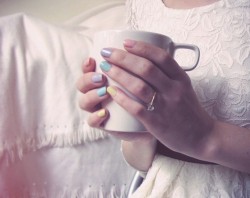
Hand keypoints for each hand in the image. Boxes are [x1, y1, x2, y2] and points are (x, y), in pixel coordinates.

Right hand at [76, 57, 153, 141]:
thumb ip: (140, 63)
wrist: (147, 123)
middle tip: (101, 77)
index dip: (86, 65)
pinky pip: (92, 122)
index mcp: (102, 79)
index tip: (93, 58)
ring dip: (92, 95)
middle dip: (87, 79)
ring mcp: (98, 109)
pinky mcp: (104, 125)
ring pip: (84, 102)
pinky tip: (104, 112)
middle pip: (81, 84)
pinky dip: (96, 117)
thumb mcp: (143, 78)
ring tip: (104, 92)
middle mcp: (97, 93)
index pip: (88, 70)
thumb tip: (141, 42)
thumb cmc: (144, 96)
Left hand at [100, 39, 214, 158]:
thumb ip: (169, 75)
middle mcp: (174, 90)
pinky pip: (136, 108)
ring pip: (139, 86)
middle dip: (123, 58)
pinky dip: (122, 98)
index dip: (142, 47)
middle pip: (146, 68)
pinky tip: (111, 90)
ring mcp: (165, 107)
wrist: (202, 137)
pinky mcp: (157, 123)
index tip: (126, 42)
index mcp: (181, 79)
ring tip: (105, 67)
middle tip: (107, 52)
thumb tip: (147, 60)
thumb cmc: (189, 111)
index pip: (161, 57)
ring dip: (119, 74)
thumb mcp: (184, 87)